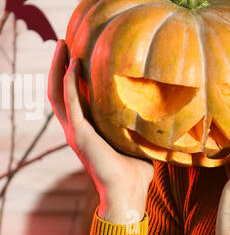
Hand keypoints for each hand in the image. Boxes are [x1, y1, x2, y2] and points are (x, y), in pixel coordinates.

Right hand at [48, 39, 153, 214]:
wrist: (128, 194)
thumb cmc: (136, 172)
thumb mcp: (138, 139)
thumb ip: (142, 122)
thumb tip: (166, 104)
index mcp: (87, 129)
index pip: (72, 96)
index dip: (70, 75)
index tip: (76, 52)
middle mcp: (76, 128)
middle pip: (58, 90)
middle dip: (58, 65)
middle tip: (63, 41)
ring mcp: (75, 131)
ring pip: (57, 93)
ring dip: (58, 68)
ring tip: (63, 44)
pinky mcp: (80, 135)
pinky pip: (70, 104)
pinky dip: (70, 83)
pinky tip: (74, 64)